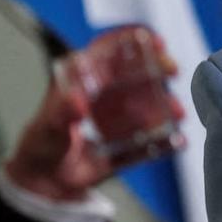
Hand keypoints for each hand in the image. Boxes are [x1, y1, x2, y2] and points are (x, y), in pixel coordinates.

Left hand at [3, 26, 181, 200]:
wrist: (46, 181)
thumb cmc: (42, 144)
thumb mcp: (48, 126)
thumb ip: (61, 114)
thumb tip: (77, 102)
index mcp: (84, 79)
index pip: (110, 50)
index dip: (132, 40)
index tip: (153, 41)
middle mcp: (107, 92)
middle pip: (137, 70)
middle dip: (159, 66)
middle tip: (172, 69)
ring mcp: (120, 114)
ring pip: (150, 101)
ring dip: (167, 103)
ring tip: (176, 112)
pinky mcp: (129, 138)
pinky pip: (151, 135)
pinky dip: (168, 137)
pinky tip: (178, 139)